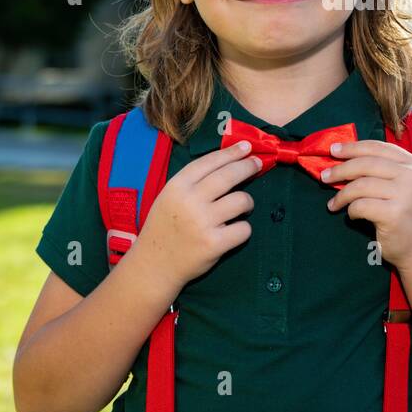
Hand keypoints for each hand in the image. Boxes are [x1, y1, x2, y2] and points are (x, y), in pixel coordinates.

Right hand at [134, 138, 260, 285]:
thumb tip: (228, 162)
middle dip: (247, 167)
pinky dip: (243, 229)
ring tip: (242, 207)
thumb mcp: (170, 196)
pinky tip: (234, 230)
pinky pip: (244, 229)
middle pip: (229, 176)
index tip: (246, 146)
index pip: (210, 162)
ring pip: (241, 200)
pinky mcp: (214, 244)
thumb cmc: (165, 227)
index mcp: (177, 186)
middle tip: (256, 164)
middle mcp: (190, 201)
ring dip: (247, 202)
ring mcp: (202, 223)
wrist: (154, 264)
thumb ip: (194, 181)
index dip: (230, 152)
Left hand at [321, 139, 411, 269]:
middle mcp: (411, 175)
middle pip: (366, 164)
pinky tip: (351, 215)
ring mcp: (405, 194)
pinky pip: (361, 206)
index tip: (333, 150)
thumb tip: (342, 157)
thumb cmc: (403, 213)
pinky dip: (351, 210)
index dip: (352, 148)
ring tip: (333, 203)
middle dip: (340, 170)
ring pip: (360, 185)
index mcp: (411, 163)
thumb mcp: (398, 184)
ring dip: (342, 195)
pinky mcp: (394, 214)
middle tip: (324, 177)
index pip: (377, 147)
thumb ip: (378, 170)